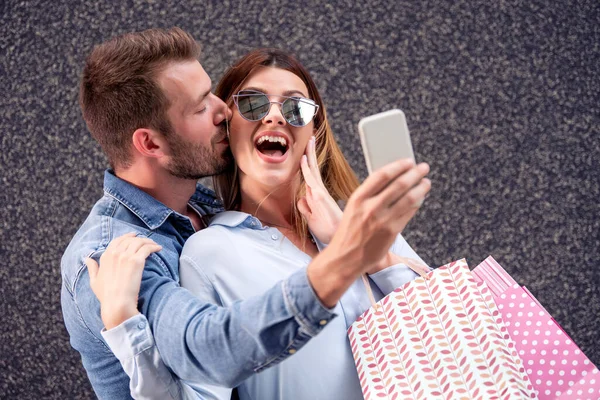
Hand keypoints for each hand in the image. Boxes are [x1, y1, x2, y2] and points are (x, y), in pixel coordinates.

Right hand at [85, 233, 161, 329]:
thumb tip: (86, 258)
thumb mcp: (94, 281)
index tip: (134, 236)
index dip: (127, 237)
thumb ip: (92, 268)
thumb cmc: (106, 295)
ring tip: (155, 245)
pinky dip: (154, 246)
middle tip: (148, 241)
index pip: (117, 241)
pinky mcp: (137, 261)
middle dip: (139, 239)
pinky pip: (147, 248)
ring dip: (149, 242)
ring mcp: (126, 256)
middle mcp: (115, 253)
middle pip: (130, 240)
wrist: (117, 303)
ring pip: (139, 242)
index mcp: (105, 257)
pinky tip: (159, 248)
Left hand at [297, 136, 342, 243]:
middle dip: (310, 154)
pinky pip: (311, 180)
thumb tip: (300, 199)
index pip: (312, 176)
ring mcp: (320, 194)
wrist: (341, 241)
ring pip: (312, 172)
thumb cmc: (329, 232)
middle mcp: (319, 193)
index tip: (305, 153)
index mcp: (318, 196)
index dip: (308, 163)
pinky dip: (307, 169)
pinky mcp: (320, 198)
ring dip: (309, 157)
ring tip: (309, 142)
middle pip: (312, 170)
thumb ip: (306, 209)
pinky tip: (303, 160)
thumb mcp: (312, 220)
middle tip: (311, 140)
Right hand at [307, 158, 430, 306]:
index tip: (408, 161)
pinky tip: (420, 198)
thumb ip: (370, 195)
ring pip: (408, 198)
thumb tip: (393, 180)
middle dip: (414, 174)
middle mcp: (371, 208)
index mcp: (358, 198)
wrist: (345, 258)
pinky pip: (409, 213)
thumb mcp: (353, 208)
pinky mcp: (392, 232)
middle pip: (399, 185)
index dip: (398, 166)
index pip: (382, 175)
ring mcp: (383, 220)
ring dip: (421, 188)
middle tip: (423, 167)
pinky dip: (417, 203)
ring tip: (426, 182)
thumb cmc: (349, 232)